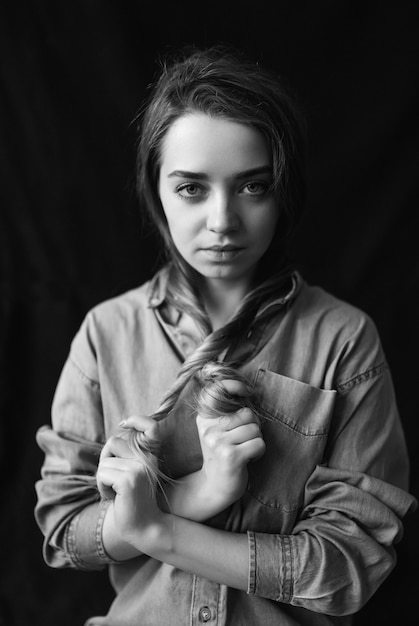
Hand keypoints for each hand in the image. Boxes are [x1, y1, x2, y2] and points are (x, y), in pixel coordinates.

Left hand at [96, 429, 165, 554]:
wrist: (146, 529)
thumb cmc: (133, 502)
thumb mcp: (133, 474)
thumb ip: (126, 457)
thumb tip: (114, 439)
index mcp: (150, 456)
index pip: (149, 425)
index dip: (137, 419)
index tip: (124, 423)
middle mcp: (147, 459)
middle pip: (113, 442)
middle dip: (105, 461)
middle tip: (114, 482)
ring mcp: (139, 469)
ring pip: (104, 462)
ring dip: (103, 480)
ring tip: (116, 493)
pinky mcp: (129, 480)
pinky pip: (102, 475)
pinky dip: (102, 488)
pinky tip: (114, 499)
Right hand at [196, 379, 265, 508]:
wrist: (214, 487)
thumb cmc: (222, 454)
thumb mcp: (217, 430)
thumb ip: (227, 413)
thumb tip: (247, 392)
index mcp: (204, 419)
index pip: (218, 390)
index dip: (236, 385)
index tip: (247, 391)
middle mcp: (209, 429)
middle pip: (247, 413)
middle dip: (253, 426)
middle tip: (243, 439)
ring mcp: (218, 443)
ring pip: (255, 429)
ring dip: (256, 440)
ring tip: (244, 449)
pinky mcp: (231, 457)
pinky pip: (259, 444)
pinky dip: (259, 452)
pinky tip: (247, 458)